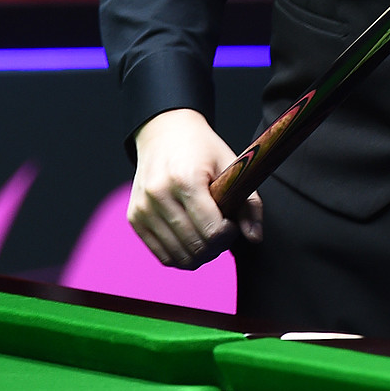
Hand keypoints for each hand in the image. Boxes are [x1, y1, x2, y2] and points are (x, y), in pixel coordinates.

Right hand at [128, 108, 262, 268]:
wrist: (164, 133)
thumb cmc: (202, 150)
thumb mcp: (232, 166)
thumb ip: (249, 204)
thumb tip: (255, 238)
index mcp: (186, 179)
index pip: (212, 231)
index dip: (229, 234)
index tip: (232, 222)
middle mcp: (159, 195)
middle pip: (195, 247)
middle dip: (216, 247)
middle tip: (222, 231)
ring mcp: (143, 208)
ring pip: (178, 257)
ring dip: (199, 254)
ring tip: (207, 234)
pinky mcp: (134, 218)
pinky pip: (162, 255)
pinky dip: (180, 255)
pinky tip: (191, 238)